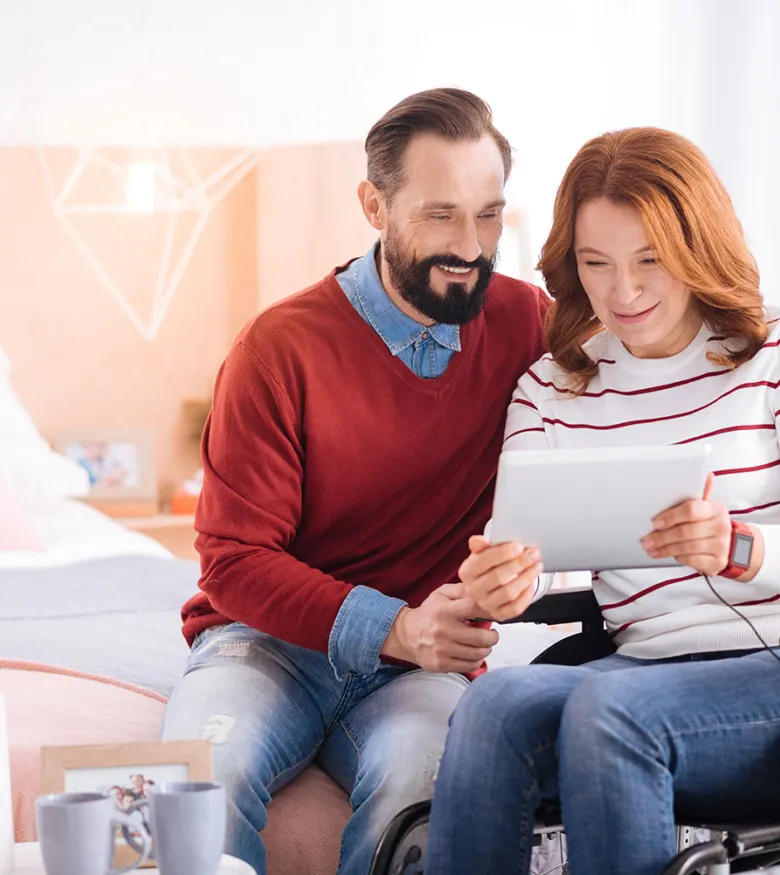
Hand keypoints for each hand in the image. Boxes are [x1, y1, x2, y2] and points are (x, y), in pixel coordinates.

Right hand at [381, 582, 498, 672]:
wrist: (407, 634)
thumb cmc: (430, 612)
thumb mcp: (442, 594)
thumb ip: (462, 590)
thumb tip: (483, 591)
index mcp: (444, 610)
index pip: (475, 608)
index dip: (491, 611)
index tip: (495, 614)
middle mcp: (442, 631)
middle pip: (482, 638)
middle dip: (493, 637)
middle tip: (492, 634)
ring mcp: (442, 650)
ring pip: (478, 654)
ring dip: (486, 649)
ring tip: (484, 644)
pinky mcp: (441, 664)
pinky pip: (470, 666)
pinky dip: (476, 660)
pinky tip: (473, 653)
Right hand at [457, 535, 542, 622]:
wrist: (488, 589)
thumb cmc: (487, 568)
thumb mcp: (482, 553)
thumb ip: (480, 545)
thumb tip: (480, 540)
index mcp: (467, 572)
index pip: (483, 561)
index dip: (502, 553)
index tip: (519, 546)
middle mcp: (474, 590)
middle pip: (498, 577)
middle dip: (519, 563)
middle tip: (533, 554)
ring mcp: (486, 604)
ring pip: (509, 592)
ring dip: (526, 577)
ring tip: (536, 565)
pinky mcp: (499, 614)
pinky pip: (516, 608)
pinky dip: (526, 595)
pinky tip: (531, 583)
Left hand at [641, 473, 737, 575]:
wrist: (734, 546)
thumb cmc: (711, 523)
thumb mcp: (706, 507)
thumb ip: (700, 493)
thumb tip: (706, 474)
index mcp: (715, 509)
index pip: (691, 510)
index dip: (670, 517)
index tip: (655, 522)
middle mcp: (721, 527)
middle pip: (686, 532)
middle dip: (662, 537)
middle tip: (647, 540)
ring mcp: (721, 546)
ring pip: (687, 548)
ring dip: (665, 549)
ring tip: (652, 548)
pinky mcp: (717, 562)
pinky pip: (692, 561)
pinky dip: (678, 558)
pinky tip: (669, 554)